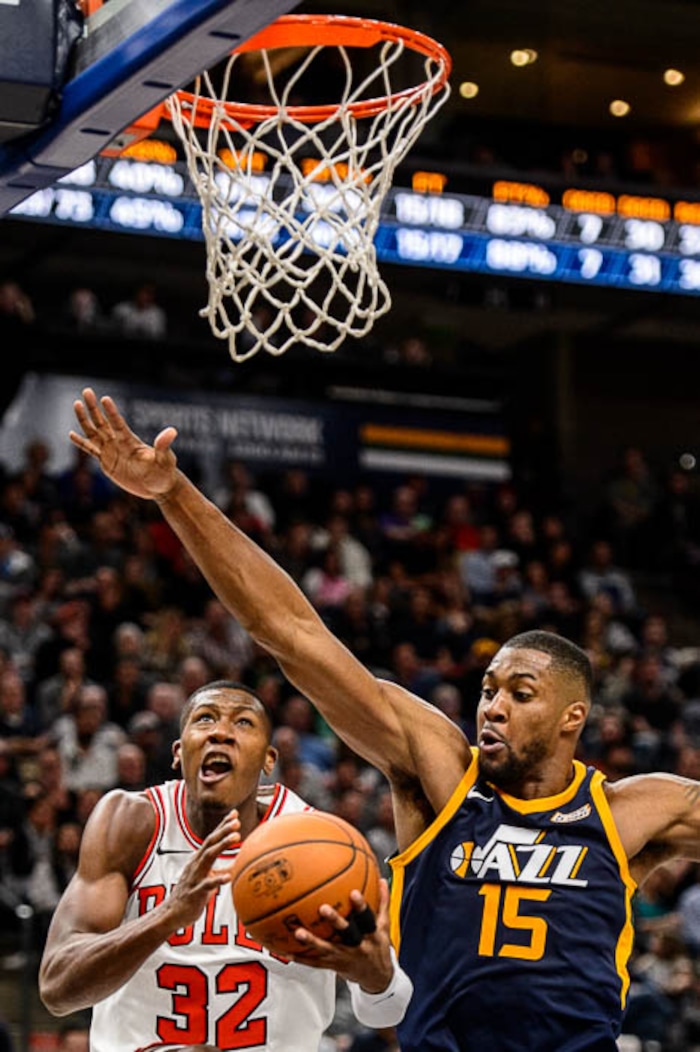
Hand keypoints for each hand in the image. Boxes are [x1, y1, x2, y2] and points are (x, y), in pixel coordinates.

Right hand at [70, 388, 179, 501]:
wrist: (159, 487)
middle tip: (86, 391)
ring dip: (85, 419)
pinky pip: (91, 450)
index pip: (118, 423)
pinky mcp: (107, 463)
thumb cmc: (164, 472)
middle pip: (103, 422)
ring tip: (76, 404)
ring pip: (94, 432)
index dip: (111, 412)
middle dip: (94, 408)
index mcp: (130, 440)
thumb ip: (164, 446)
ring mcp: (111, 451)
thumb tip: (172, 431)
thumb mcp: (165, 459)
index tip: (105, 398)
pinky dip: (81, 443)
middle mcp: (119, 442)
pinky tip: (71, 434)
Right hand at [162, 811, 240, 930]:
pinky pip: (207, 885)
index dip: (222, 825)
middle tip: (237, 821)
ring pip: (208, 857)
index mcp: (199, 859)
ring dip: (222, 845)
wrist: (172, 913)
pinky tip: (228, 877)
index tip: (234, 814)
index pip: (212, 838)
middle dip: (223, 830)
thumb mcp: (208, 878)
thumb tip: (237, 864)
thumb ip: (221, 869)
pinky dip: (218, 880)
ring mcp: (195, 876)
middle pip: (210, 842)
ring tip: (236, 837)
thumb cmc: (192, 894)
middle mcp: (196, 864)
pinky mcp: (195, 892)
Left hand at [287, 878, 394, 991]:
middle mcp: (358, 946)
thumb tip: (382, 880)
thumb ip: (383, 902)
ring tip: (299, 932)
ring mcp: (345, 957)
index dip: (361, 907)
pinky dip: (302, 958)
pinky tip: (289, 952)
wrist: (378, 978)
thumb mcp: (385, 926)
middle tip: (323, 908)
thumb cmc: (379, 946)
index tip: (354, 893)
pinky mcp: (334, 966)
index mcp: (372, 934)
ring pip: (327, 949)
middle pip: (347, 934)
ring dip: (312, 941)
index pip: (368, 918)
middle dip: (336, 922)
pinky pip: (316, 963)